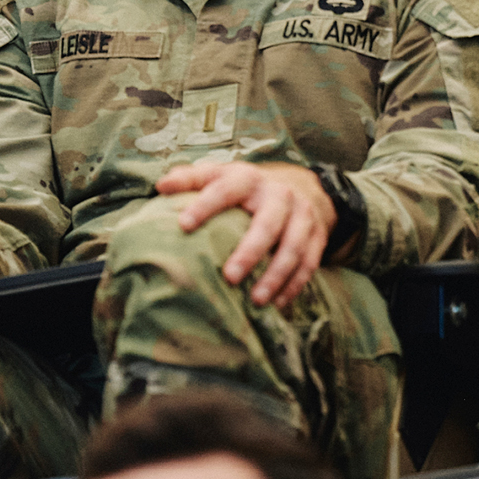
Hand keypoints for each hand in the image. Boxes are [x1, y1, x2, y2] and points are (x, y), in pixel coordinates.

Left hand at [155, 161, 334, 308]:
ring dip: (276, 275)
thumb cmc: (246, 187)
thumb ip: (191, 178)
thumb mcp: (221, 175)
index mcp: (248, 178)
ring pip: (293, 247)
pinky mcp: (317, 235)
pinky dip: (294, 285)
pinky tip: (277, 304)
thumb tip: (162, 185)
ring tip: (256, 300)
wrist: (301, 185)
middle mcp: (278, 194)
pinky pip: (309, 263)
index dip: (205, 205)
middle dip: (250, 251)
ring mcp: (302, 215)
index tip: (183, 225)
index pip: (225, 189)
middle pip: (268, 223)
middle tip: (229, 276)